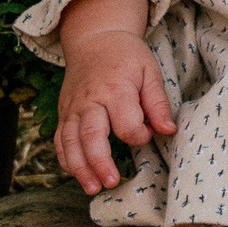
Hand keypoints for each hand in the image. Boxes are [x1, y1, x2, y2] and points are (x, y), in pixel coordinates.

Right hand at [54, 25, 178, 196]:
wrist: (95, 38)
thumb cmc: (127, 57)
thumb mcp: (150, 71)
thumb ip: (158, 103)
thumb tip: (168, 130)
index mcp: (115, 88)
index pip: (126, 123)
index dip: (140, 134)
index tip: (148, 133)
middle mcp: (90, 100)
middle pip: (91, 135)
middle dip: (100, 162)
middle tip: (111, 182)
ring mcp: (73, 107)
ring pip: (70, 141)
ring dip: (79, 167)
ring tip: (92, 188)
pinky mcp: (63, 112)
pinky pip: (59, 139)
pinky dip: (65, 158)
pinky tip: (76, 174)